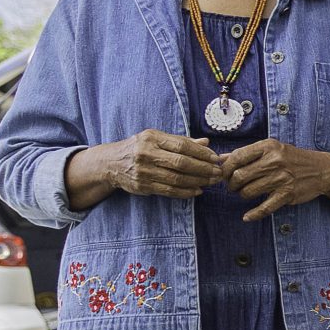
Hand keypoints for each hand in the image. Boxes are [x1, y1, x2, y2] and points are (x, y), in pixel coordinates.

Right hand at [97, 130, 223, 198]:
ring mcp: (143, 171)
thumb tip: (206, 143)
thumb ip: (181, 141)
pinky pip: (169, 190)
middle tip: (218, 173)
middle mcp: (146, 153)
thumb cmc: (140, 148)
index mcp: (152, 138)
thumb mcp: (157, 139)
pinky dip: (186, 192)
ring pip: (177, 178)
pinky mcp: (142, 186)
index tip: (216, 158)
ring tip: (212, 182)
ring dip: (198, 181)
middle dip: (204, 169)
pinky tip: (197, 190)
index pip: (182, 146)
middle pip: (181, 163)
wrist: (110, 163)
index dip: (202, 153)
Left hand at [221, 140, 329, 221]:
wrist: (322, 170)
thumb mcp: (272, 149)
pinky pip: (264, 208)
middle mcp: (274, 161)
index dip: (226, 168)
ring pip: (248, 192)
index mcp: (268, 147)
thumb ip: (246, 153)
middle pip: (239, 176)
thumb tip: (219, 159)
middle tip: (233, 186)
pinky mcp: (287, 194)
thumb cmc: (293, 159)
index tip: (225, 174)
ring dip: (243, 195)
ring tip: (246, 192)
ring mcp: (281, 179)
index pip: (237, 157)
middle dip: (232, 184)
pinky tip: (247, 217)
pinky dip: (253, 214)